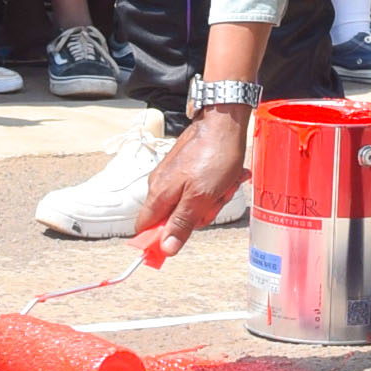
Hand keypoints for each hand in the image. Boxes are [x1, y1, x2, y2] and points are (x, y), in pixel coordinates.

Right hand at [139, 105, 250, 256]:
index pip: (145, 228)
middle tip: (213, 201)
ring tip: (223, 185)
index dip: (160, 239)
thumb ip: (181, 223)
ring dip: (211, 199)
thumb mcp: (200, 197)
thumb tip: (165, 248)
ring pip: (190, 204)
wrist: (224, 122)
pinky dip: (214, 187)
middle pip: (173, 219)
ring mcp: (173, 176)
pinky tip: (225, 178)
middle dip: (198, 215)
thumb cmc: (214, 156)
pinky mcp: (186, 168)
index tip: (179, 241)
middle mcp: (160, 185)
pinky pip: (198, 189)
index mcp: (159, 194)